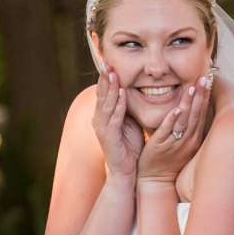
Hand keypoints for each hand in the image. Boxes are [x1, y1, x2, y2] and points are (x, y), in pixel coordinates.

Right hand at [92, 65, 142, 179]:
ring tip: (113, 73)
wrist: (126, 173)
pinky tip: (123, 94)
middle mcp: (100, 120)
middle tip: (108, 62)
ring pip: (107, 104)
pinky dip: (119, 105)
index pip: (105, 93)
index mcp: (104, 116)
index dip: (107, 78)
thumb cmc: (129, 148)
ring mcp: (103, 129)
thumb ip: (127, 109)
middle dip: (105, 78)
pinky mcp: (110, 137)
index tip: (110, 62)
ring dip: (111, 88)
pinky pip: (115, 117)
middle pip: (102, 95)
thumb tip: (133, 92)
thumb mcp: (129, 124)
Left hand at [136, 76, 213, 184]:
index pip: (202, 113)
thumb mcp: (184, 143)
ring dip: (190, 103)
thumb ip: (187, 126)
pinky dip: (172, 119)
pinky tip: (177, 109)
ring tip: (193, 87)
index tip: (208, 79)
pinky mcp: (161, 146)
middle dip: (201, 95)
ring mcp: (175, 143)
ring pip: (185, 120)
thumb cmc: (169, 160)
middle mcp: (188, 140)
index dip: (205, 96)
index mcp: (194, 138)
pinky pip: (167, 131)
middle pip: (197, 114)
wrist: (156, 181)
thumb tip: (190, 109)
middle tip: (205, 77)